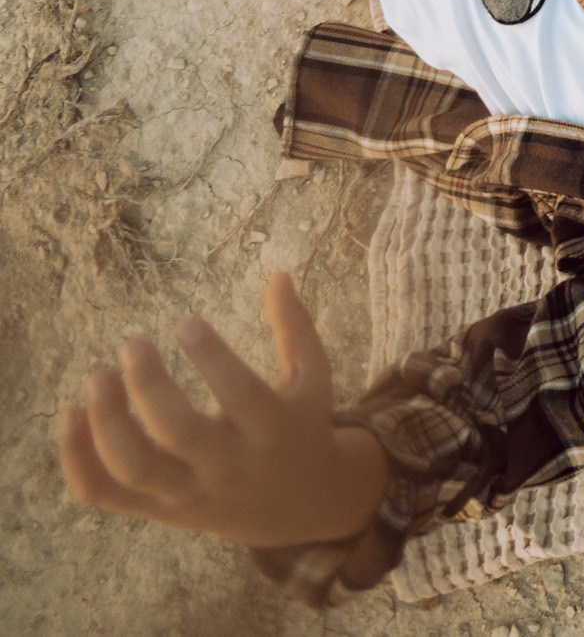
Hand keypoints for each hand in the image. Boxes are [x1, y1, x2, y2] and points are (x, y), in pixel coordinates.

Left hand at [57, 273, 388, 548]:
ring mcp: (187, 491)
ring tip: (96, 377)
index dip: (211, 356)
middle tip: (132, 343)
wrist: (296, 505)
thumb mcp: (311, 379)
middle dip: (149, 385)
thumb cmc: (299, 426)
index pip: (240, 394)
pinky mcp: (157, 508)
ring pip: (134, 467)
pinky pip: (104, 492)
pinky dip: (78, 459)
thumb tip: (277, 275)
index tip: (186, 322)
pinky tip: (72, 414)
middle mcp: (228, 465)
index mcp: (271, 429)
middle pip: (179, 433)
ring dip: (107, 422)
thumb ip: (295, 328)